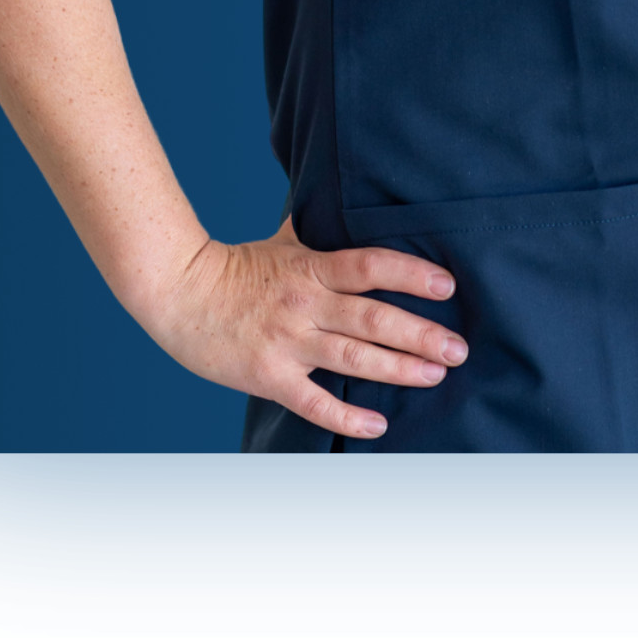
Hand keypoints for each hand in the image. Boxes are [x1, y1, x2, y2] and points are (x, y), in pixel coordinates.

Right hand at [152, 221, 468, 440]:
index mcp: (311, 268)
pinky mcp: (268, 375)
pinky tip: (378, 425)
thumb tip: (358, 212)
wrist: (178, 293)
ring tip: (435, 375)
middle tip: (459, 348)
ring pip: (353, 359)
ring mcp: (287, 342)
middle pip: (373, 318)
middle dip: (421, 334)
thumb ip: (323, 235)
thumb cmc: (236, 267)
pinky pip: (313, 402)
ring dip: (398, 369)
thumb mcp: (284, 243)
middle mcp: (305, 304)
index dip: (411, 274)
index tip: (447, 286)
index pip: (370, 266)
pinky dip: (346, 417)